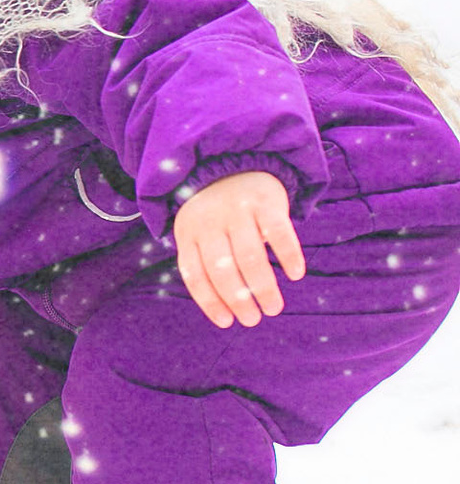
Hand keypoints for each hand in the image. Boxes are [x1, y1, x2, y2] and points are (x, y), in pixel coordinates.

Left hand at [172, 170, 303, 328]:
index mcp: (188, 233)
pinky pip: (279, 233)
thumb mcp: (198, 231)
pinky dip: (289, 255)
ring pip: (250, 256)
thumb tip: (228, 306)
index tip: (227, 322)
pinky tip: (296, 274)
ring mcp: (237, 211)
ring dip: (263, 287)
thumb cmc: (216, 211)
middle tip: (254, 319)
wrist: (233, 161)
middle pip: (222, 269)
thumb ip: (206, 260)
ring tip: (274, 308)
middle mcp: (210, 222)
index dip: (210, 301)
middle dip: (238, 299)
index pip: (195, 274)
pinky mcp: (265, 201)